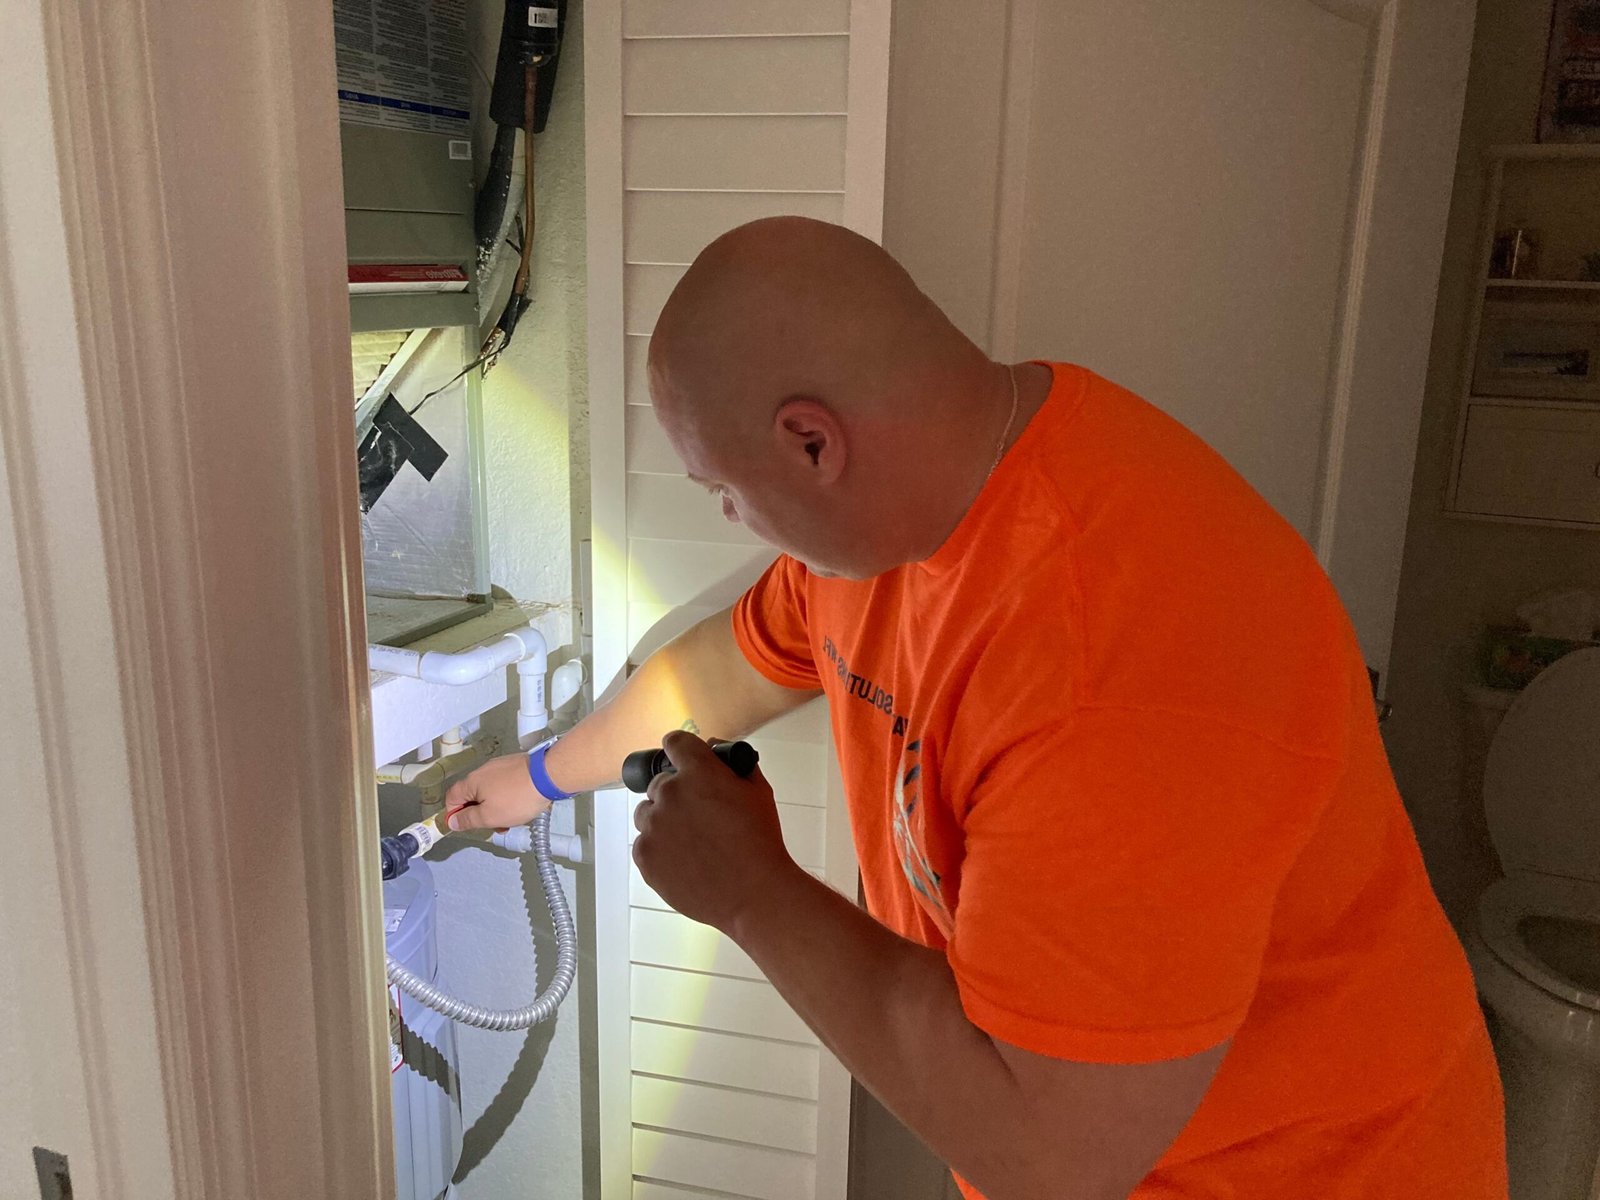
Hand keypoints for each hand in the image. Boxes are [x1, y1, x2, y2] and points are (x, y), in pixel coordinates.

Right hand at [445, 752, 550, 830]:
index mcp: (472, 781)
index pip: (451, 797)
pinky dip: (509, 797)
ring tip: (512, 819)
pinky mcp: (516, 767)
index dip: (455, 814)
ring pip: (491, 792)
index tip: (465, 825)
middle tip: (495, 825)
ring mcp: (500, 767)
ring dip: (496, 807)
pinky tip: (521, 805)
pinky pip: (505, 785)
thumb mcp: (489, 816)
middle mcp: (483, 771)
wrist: (548, 775)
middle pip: (472, 795)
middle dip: (481, 814)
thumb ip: (468, 820)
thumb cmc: (518, 797)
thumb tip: (453, 821)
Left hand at [633, 731, 799, 933]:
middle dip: (676, 794)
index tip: (682, 760)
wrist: (753, 892)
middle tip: (698, 817)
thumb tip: (713, 752)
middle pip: (659, 783)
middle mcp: (670, 793)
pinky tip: (684, 860)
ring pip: (647, 814)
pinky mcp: (644, 855)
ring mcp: (653, 825)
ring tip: (691, 843)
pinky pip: (643, 843)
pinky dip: (658, 849)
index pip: (675, 742)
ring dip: (663, 821)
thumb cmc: (760, 842)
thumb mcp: (758, 791)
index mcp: (698, 772)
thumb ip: (733, 764)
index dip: (680, 750)